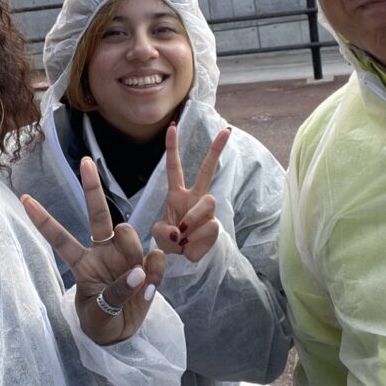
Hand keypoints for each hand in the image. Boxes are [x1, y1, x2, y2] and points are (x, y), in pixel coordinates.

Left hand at [21, 157, 165, 344]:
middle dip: (92, 188)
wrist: (122, 336)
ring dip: (133, 251)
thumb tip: (139, 271)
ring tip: (139, 279)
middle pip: (98, 216)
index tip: (25, 199)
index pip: (60, 239)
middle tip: (86, 164)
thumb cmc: (100, 323)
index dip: (44, 220)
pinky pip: (154, 258)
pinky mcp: (147, 266)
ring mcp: (126, 257)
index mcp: (82, 264)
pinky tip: (150, 287)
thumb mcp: (98, 315)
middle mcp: (103, 253)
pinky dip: (155, 272)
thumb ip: (116, 293)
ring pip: (129, 236)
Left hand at [152, 122, 230, 261]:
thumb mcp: (159, 235)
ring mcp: (206, 211)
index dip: (172, 147)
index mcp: (176, 194)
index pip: (174, 167)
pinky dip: (196, 239)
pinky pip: (209, 225)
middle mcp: (194, 198)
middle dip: (216, 150)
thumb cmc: (170, 241)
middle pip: (206, 170)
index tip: (172, 127)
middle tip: (227, 131)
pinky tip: (191, 244)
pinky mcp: (215, 224)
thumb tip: (182, 232)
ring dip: (193, 219)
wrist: (184, 259)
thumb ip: (165, 231)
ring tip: (184, 235)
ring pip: (209, 202)